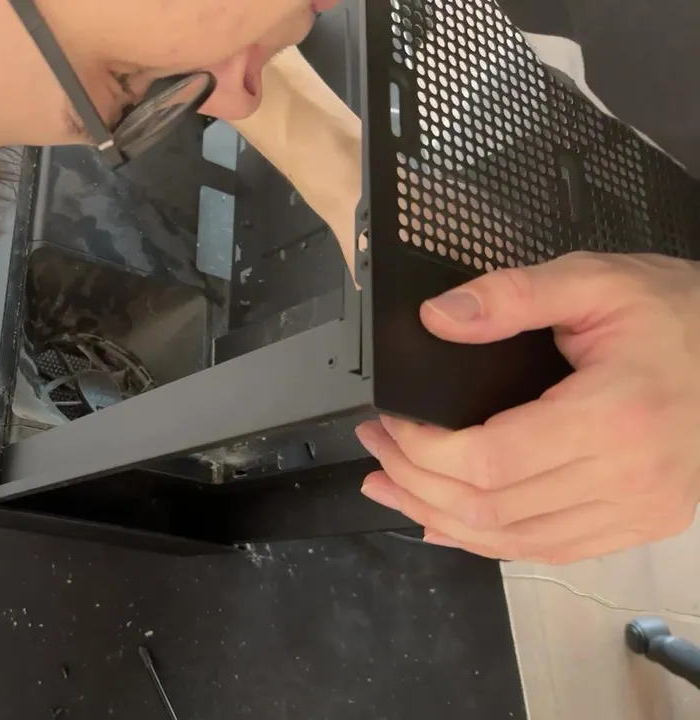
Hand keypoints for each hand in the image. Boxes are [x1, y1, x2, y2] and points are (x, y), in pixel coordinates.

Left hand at [355, 251, 699, 563]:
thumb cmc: (673, 313)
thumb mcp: (595, 279)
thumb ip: (512, 295)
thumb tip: (437, 318)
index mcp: (614, 415)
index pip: (491, 460)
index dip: (422, 450)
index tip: (387, 421)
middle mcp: (630, 476)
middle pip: (491, 507)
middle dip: (415, 479)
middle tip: (374, 446)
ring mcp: (639, 509)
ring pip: (512, 541)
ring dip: (438, 516)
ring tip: (390, 483)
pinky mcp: (642, 523)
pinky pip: (548, 550)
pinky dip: (487, 540)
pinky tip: (443, 519)